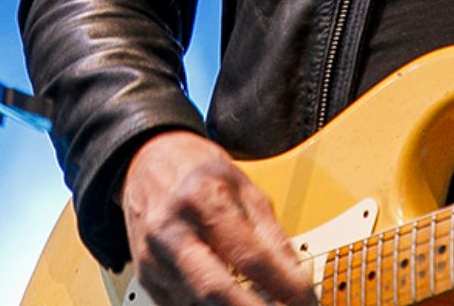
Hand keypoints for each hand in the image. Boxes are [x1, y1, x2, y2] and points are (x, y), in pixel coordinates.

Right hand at [121, 130, 315, 305]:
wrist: (148, 163)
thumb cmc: (199, 173)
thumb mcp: (245, 188)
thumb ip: (272, 235)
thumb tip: (296, 278)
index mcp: (202, 199)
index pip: (249, 256)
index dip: (283, 286)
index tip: (305, 300)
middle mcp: (172, 232)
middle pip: (215, 291)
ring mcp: (154, 260)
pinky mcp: (148, 279)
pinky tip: (236, 305)